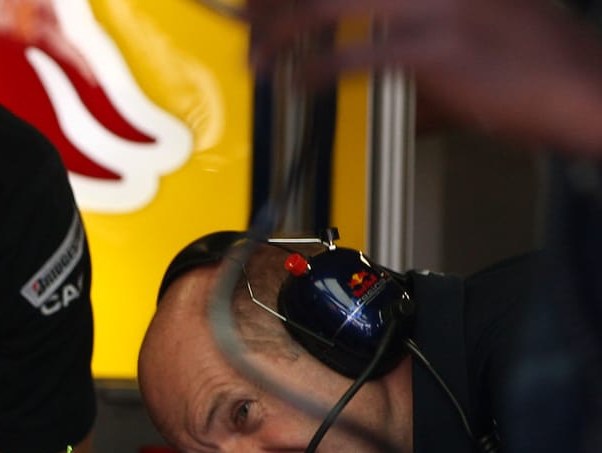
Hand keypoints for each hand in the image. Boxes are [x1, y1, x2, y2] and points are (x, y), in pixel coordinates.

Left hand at [249, 0, 601, 157]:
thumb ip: (402, 27)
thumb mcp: (465, 17)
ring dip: (281, 34)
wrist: (581, 81)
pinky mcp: (434, 52)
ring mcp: (434, 8)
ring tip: (260, 58)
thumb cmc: (528, 57)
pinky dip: (315, 71)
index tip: (260, 2)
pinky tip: (296, 82)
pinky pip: (355, 56)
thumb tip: (338, 52)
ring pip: (328, 6)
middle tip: (247, 26)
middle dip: (274, 4)